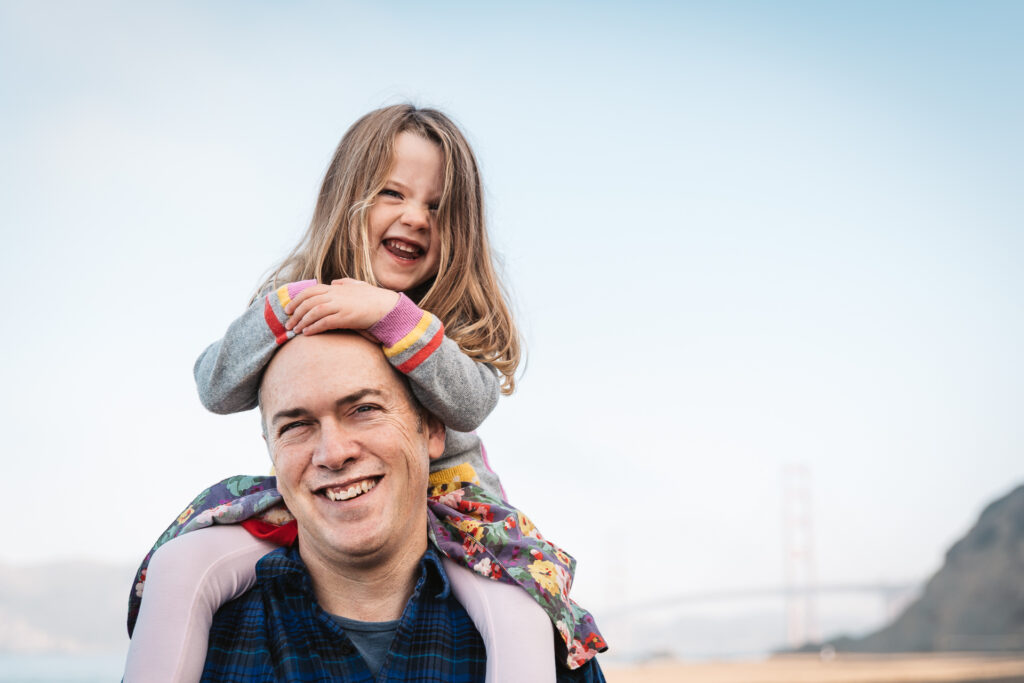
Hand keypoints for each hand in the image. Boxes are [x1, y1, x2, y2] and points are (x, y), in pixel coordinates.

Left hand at [284, 279, 399, 334]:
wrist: (387, 307)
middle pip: (308, 302)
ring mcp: (340, 305)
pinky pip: (324, 322)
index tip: (288, 309)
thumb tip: (334, 282)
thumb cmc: (374, 298)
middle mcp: (336, 295)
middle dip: (295, 313)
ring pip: (313, 312)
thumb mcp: (359, 286)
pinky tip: (308, 333)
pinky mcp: (345, 317)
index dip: (296, 300)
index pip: (310, 291)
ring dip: (302, 322)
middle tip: (288, 323)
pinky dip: (313, 328)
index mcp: (336, 288)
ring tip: (296, 331)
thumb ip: (345, 283)